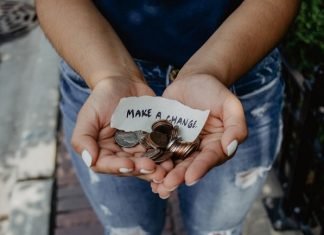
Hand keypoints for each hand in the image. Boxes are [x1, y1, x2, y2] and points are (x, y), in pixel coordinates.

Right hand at [71, 77, 170, 181]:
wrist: (123, 82)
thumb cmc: (102, 98)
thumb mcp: (88, 115)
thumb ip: (83, 138)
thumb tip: (89, 160)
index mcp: (102, 151)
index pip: (107, 165)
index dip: (118, 167)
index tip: (129, 164)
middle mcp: (120, 154)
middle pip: (130, 167)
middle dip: (142, 170)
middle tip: (154, 170)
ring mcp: (138, 149)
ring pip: (147, 163)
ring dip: (157, 168)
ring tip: (167, 169)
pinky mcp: (152, 141)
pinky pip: (159, 151)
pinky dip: (166, 156)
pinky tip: (174, 157)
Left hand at [151, 74, 247, 197]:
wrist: (192, 80)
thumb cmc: (213, 91)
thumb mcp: (229, 104)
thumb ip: (236, 125)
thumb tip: (230, 147)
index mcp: (216, 145)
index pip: (209, 158)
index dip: (200, 168)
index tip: (190, 178)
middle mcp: (199, 149)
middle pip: (189, 166)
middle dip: (178, 177)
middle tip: (167, 186)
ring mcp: (181, 145)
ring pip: (173, 163)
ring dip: (164, 176)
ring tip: (156, 186)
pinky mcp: (165, 139)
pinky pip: (159, 152)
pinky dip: (153, 162)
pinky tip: (144, 170)